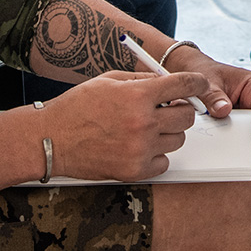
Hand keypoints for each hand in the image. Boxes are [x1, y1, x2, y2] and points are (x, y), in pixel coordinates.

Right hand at [38, 70, 205, 181]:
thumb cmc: (77, 107)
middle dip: (180, 110)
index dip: (197, 84)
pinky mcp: (135, 170)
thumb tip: (170, 82)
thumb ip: (143, 80)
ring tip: (144, 129)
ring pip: (178, 140)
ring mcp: (140, 149)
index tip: (199, 86)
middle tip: (165, 109)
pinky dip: (156, 155)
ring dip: (168, 133)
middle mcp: (143, 122)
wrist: (50, 139)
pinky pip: (164, 162)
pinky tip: (138, 147)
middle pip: (187, 116)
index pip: (184, 85)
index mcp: (137, 95)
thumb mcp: (110, 81)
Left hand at [164, 45, 250, 160]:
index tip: (235, 131)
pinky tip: (231, 146)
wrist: (198, 76)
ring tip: (229, 144)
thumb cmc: (208, 74)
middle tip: (230, 142)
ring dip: (250, 147)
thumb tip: (223, 110)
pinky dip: (246, 150)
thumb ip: (213, 96)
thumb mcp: (208, 82)